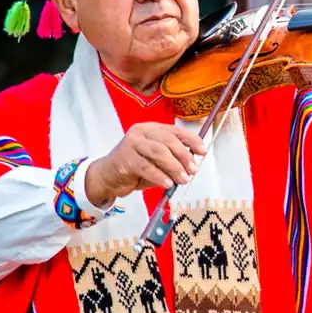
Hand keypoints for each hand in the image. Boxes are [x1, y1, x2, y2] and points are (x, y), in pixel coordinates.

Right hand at [85, 122, 206, 206]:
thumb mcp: (157, 162)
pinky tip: (168, 183)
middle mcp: (141, 132)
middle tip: (193, 170)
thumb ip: (172, 159)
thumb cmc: (134, 168)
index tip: (203, 151)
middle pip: (168, 140)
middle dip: (184, 156)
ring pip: (159, 152)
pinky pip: (146, 166)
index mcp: (151, 129)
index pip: (176, 131)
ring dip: (174, 166)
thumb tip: (193, 164)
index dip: (192, 140)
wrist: (107, 176)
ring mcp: (132, 143)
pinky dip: (160, 176)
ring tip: (183, 179)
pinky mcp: (125, 158)